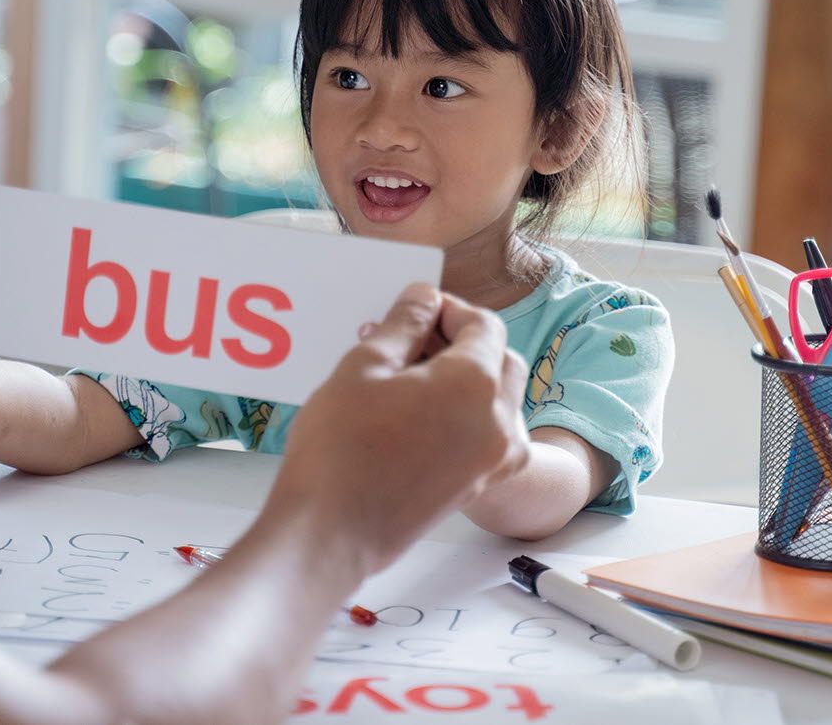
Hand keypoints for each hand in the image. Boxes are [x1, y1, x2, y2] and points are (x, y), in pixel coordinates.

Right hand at [266, 284, 530, 575]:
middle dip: (463, 343)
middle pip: (500, 361)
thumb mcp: (364, 366)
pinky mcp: (476, 486)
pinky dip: (466, 416)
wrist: (332, 532)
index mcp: (475, 383)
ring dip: (468, 380)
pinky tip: (417, 416)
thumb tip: (423, 299)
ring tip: (410, 379)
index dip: (449, 310)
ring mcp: (491, 459)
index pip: (483, 325)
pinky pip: (488, 436)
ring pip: (498, 400)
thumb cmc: (341, 448)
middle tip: (412, 341)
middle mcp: (498, 421)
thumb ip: (403, 325)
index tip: (415, 310)